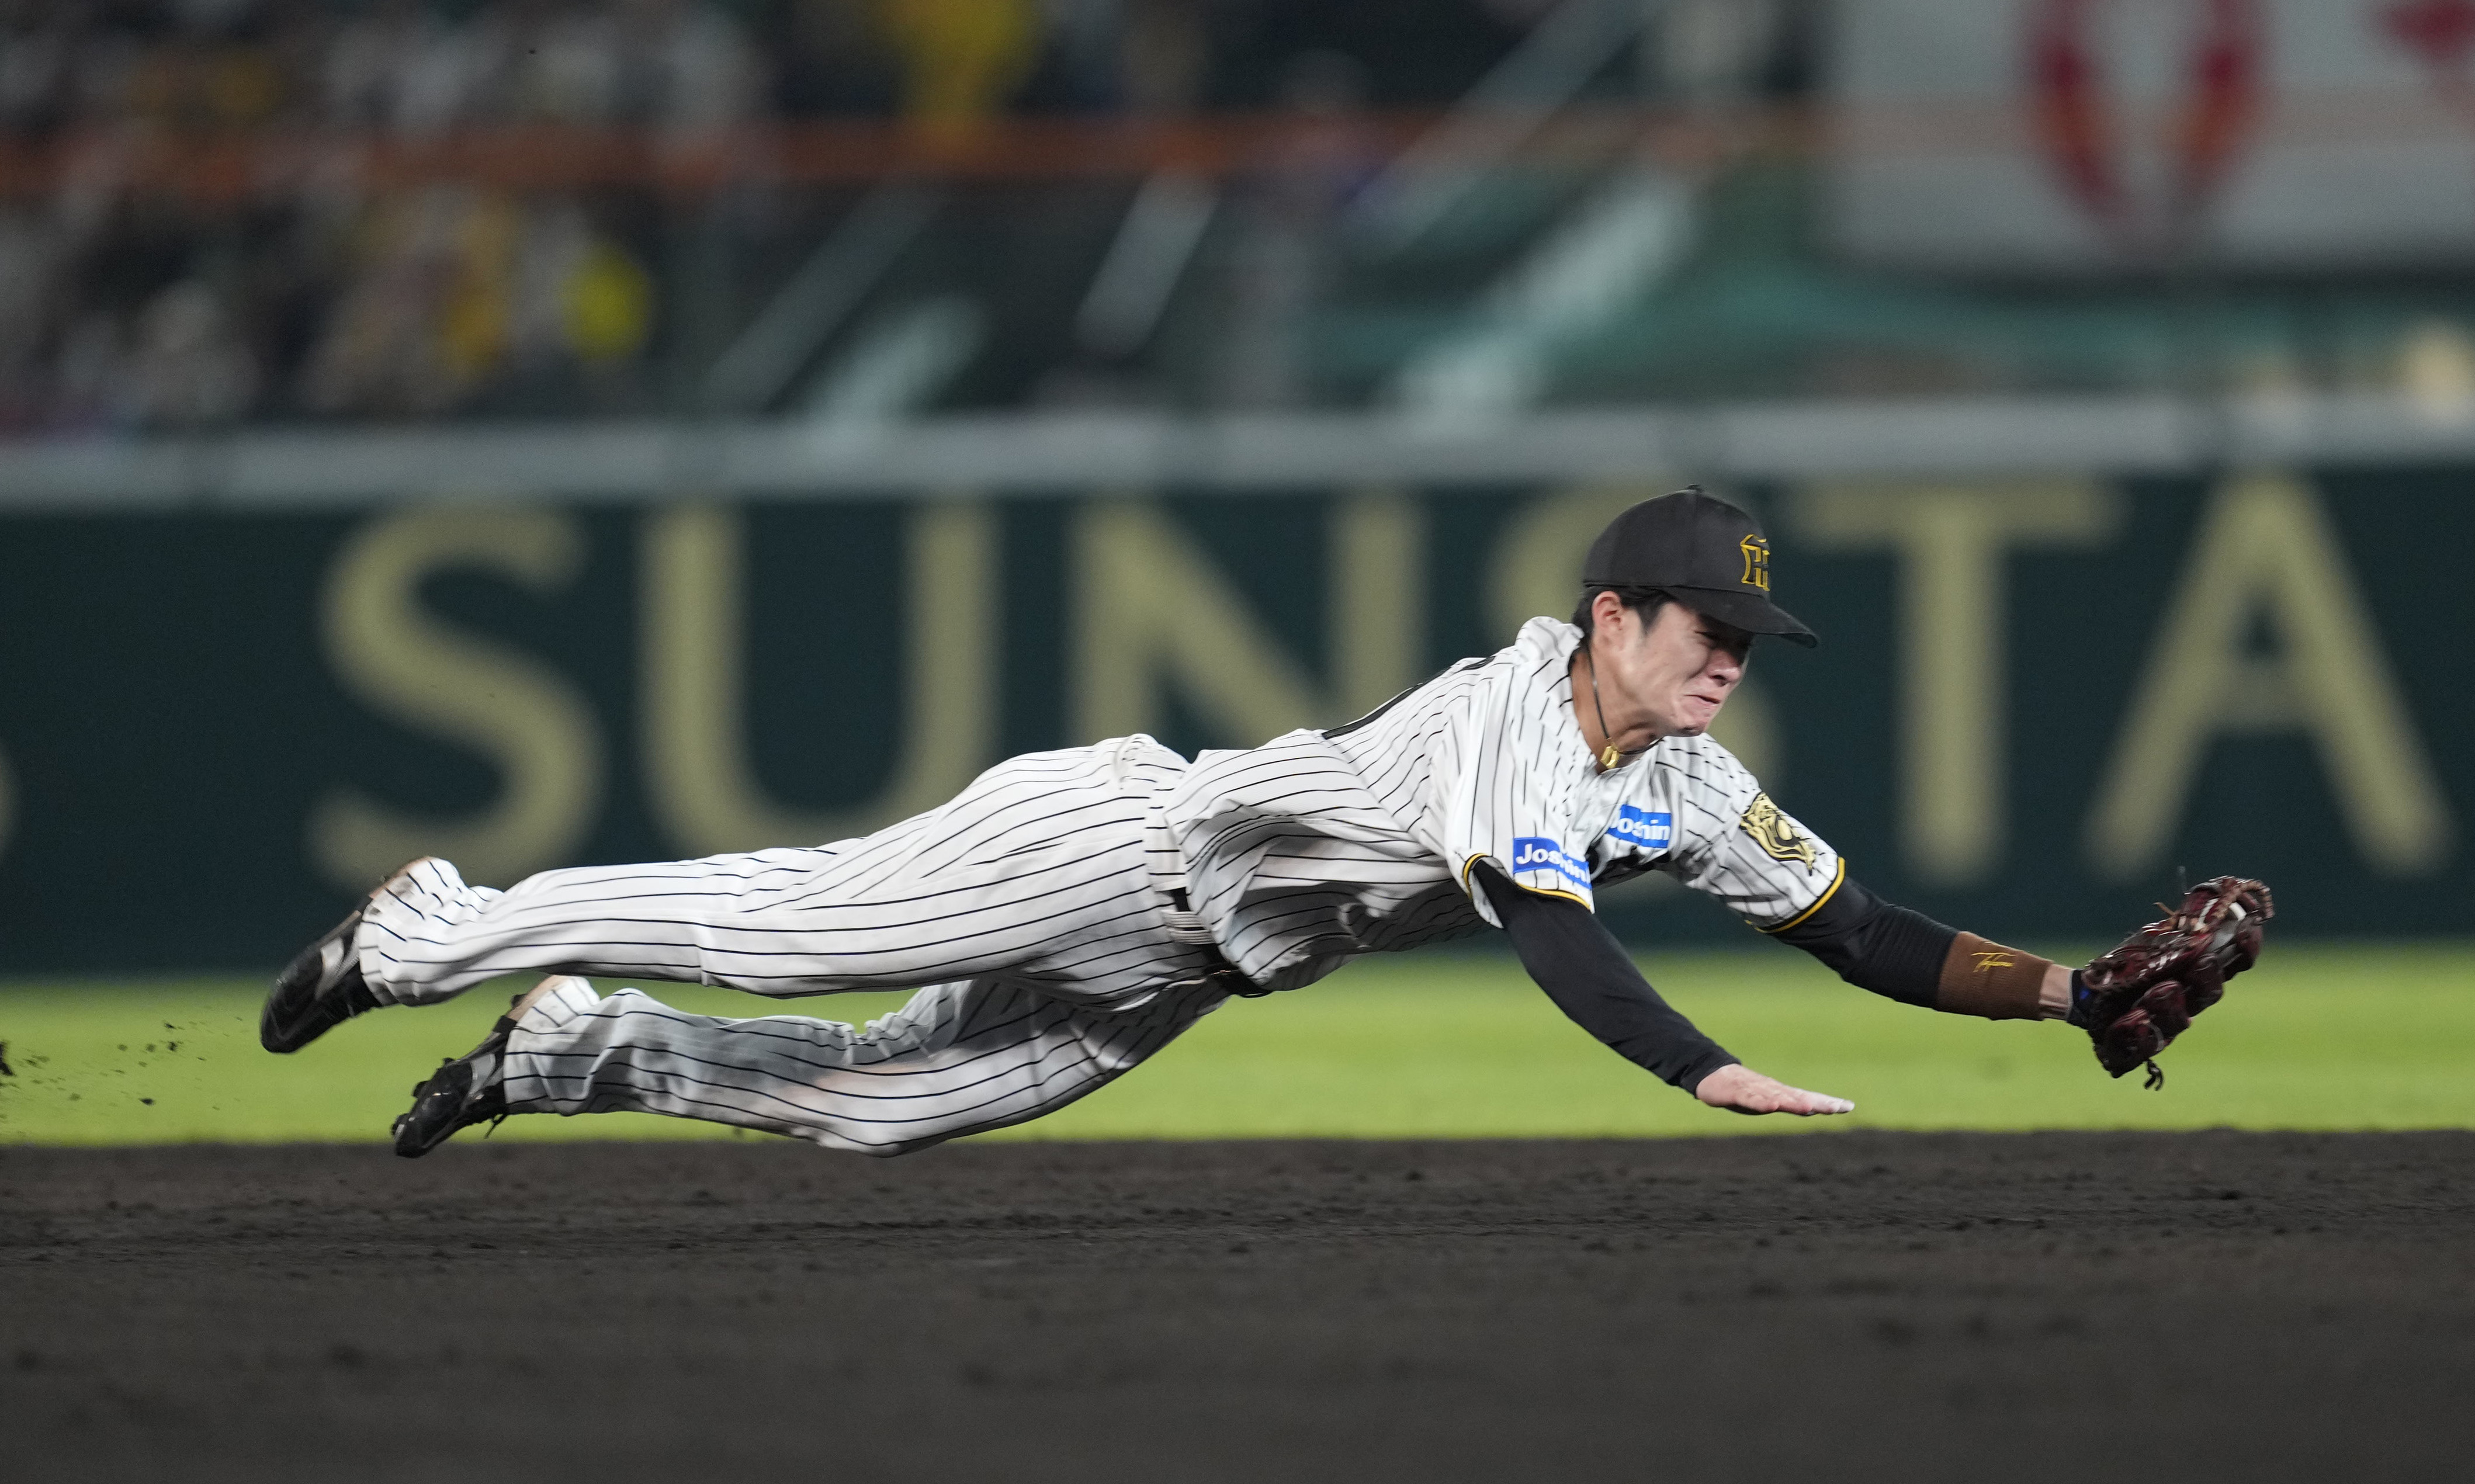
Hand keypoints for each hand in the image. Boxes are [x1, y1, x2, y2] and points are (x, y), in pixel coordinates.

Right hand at [1694, 1063, 1854, 1116]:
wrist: (1712, 1074)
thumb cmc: (1743, 1089)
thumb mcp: (1769, 1100)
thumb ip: (1789, 1103)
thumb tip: (1813, 1108)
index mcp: (1781, 1093)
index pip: (1808, 1098)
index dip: (1827, 1102)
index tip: (1849, 1106)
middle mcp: (1772, 1089)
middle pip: (1799, 1096)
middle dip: (1818, 1102)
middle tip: (1839, 1107)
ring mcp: (1755, 1089)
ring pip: (1777, 1097)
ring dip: (1794, 1102)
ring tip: (1810, 1108)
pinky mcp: (1737, 1092)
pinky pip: (1751, 1098)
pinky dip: (1762, 1102)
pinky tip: (1772, 1106)